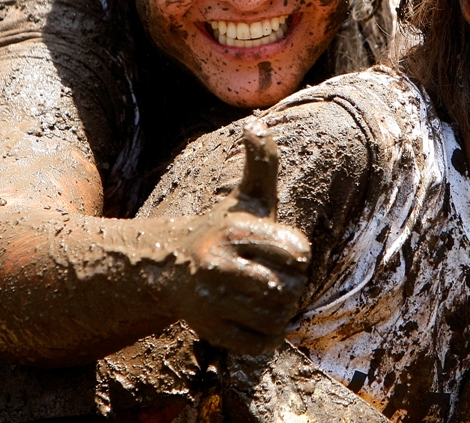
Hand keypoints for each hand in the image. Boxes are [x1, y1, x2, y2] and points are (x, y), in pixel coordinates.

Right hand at [172, 121, 310, 354]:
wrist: (170, 267)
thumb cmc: (223, 231)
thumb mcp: (245, 198)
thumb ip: (261, 164)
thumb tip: (258, 124)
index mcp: (236, 230)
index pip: (299, 253)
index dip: (297, 257)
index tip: (281, 254)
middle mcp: (219, 264)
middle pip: (290, 290)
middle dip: (291, 288)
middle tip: (276, 281)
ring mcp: (211, 300)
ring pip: (276, 318)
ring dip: (281, 314)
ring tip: (267, 300)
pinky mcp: (209, 331)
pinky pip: (260, 344)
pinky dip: (266, 338)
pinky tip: (257, 322)